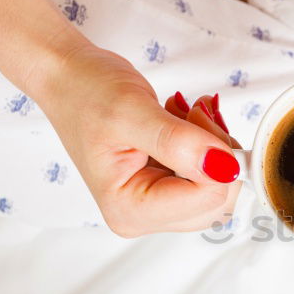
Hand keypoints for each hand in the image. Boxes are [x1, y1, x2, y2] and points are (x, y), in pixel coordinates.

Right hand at [33, 43, 240, 236]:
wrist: (69, 77)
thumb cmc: (85, 91)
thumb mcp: (131, 111)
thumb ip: (179, 142)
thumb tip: (224, 167)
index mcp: (129, 209)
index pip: (207, 199)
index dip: (217, 157)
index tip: (197, 118)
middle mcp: (143, 215)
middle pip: (218, 201)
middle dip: (219, 152)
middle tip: (194, 114)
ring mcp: (157, 203)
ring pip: (219, 187)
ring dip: (215, 144)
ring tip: (186, 113)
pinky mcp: (167, 187)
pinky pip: (210, 174)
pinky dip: (209, 142)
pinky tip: (185, 120)